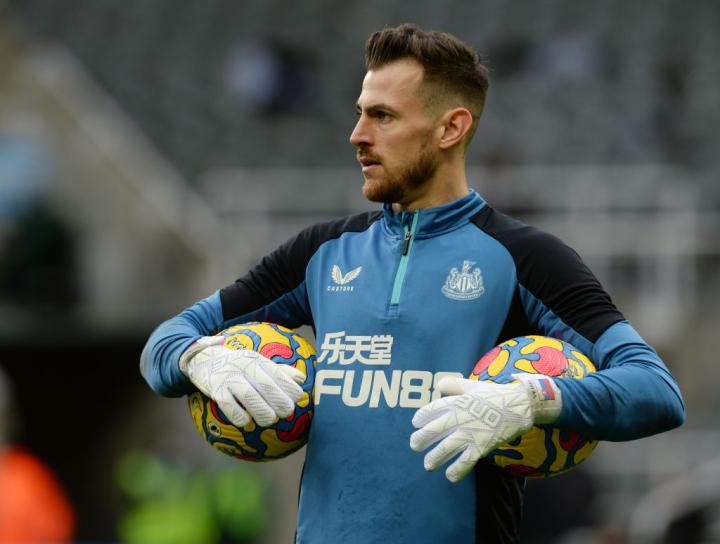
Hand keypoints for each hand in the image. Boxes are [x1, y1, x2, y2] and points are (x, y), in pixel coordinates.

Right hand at [180, 336, 304, 426]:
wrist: (202, 358)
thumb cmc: (236, 364)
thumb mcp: (256, 362)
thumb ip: (278, 371)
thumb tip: (301, 379)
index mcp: (257, 359)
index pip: (278, 373)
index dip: (290, 387)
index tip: (298, 398)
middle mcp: (244, 366)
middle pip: (266, 386)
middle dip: (280, 401)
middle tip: (287, 413)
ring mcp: (229, 377)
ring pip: (249, 397)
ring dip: (263, 412)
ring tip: (270, 420)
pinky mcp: (215, 389)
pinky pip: (229, 406)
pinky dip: (239, 416)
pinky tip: (245, 421)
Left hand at [409, 375, 560, 482]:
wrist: (520, 405)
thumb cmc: (494, 394)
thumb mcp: (473, 385)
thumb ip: (454, 385)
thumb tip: (439, 385)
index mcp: (457, 401)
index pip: (431, 409)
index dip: (421, 417)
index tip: (415, 422)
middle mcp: (460, 417)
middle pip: (434, 430)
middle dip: (421, 439)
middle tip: (414, 446)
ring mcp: (470, 433)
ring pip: (446, 448)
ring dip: (434, 458)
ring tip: (428, 465)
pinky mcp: (482, 446)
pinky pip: (465, 461)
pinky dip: (456, 470)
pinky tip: (450, 476)